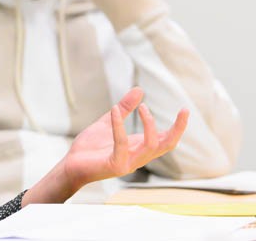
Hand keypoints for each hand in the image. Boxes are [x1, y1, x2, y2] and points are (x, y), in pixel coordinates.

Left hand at [21, 87, 187, 205]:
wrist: (70, 165)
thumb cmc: (90, 148)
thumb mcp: (109, 122)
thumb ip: (124, 108)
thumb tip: (139, 90)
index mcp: (138, 147)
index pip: (165, 140)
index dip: (178, 127)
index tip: (185, 110)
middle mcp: (138, 157)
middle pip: (167, 145)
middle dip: (178, 129)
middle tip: (184, 111)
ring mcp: (128, 163)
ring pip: (151, 146)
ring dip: (150, 125)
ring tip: (144, 107)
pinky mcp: (114, 165)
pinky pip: (121, 144)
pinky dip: (119, 126)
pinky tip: (114, 110)